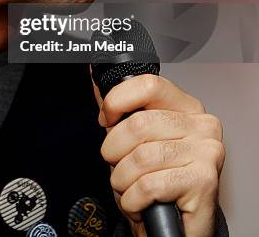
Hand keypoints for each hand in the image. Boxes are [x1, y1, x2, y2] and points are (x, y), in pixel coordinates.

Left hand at [91, 71, 224, 236]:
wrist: (179, 230)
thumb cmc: (157, 183)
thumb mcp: (135, 141)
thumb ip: (120, 111)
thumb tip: (98, 84)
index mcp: (186, 107)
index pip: (148, 85)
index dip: (118, 100)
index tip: (106, 119)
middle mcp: (202, 125)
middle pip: (138, 124)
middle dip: (115, 152)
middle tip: (119, 167)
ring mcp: (207, 152)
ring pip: (141, 157)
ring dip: (123, 180)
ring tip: (131, 189)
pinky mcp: (204, 181)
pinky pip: (148, 185)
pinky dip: (133, 200)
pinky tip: (142, 204)